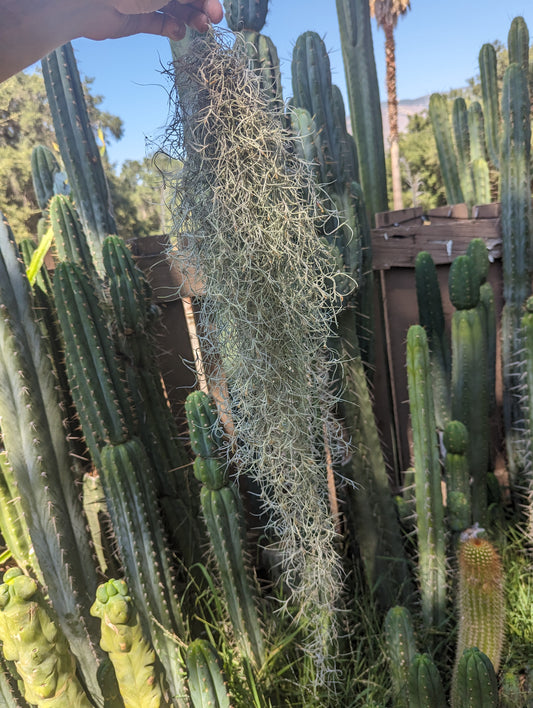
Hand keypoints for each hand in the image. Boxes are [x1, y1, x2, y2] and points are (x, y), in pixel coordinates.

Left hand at [77, 0, 223, 41]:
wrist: (90, 0)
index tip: (218, 5)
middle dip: (202, 4)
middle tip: (215, 19)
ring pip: (175, 7)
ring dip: (191, 17)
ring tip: (201, 28)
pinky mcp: (136, 18)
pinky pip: (160, 23)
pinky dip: (172, 28)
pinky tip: (178, 32)